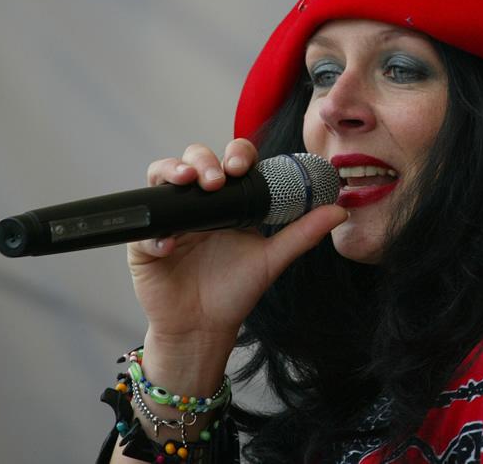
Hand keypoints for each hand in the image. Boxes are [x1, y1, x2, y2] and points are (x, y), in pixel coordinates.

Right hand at [127, 140, 346, 346]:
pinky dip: (154, 233)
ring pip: (161, 177)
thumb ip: (302, 233)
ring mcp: (169, 218)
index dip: (236, 154)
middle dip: (204, 160)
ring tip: (187, 183)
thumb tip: (339, 210)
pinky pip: (142, 228)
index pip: (230, 161)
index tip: (243, 164)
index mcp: (228, 201)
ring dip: (172, 172)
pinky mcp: (145, 243)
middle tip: (217, 179)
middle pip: (194, 160)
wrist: (204, 328)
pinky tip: (169, 242)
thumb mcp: (272, 259)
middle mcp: (197, 203)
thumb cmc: (235, 291)